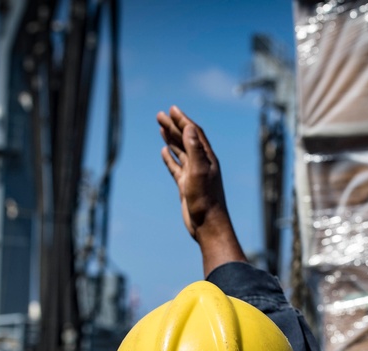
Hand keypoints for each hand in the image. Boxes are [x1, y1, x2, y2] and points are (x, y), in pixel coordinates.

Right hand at [157, 106, 246, 275]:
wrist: (208, 225)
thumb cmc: (206, 200)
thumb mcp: (199, 171)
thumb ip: (194, 149)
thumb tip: (189, 127)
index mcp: (207, 158)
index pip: (194, 133)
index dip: (183, 120)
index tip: (172, 109)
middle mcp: (201, 164)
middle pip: (186, 139)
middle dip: (174, 126)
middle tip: (160, 115)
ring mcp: (193, 174)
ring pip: (180, 151)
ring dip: (171, 139)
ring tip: (160, 126)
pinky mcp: (186, 185)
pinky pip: (176, 167)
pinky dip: (170, 158)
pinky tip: (164, 151)